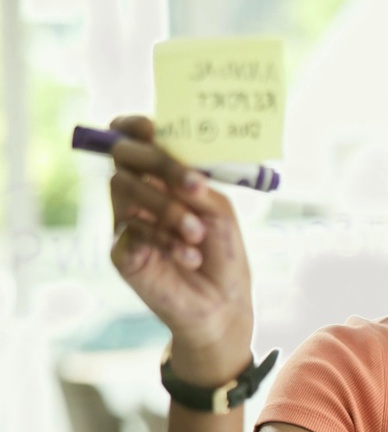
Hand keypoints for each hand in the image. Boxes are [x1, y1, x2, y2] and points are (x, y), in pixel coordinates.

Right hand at [107, 116, 254, 380]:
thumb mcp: (218, 211)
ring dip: (169, 210)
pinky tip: (188, 257)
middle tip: (195, 187)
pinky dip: (164, 239)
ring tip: (198, 235)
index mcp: (161, 178)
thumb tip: (176, 159)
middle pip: (125, 158)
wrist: (222, 304)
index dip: (134, 126)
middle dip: (161, 165)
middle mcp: (137, 194)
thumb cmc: (222, 254)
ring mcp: (125, 221)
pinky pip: (130, 229)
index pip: (134, 140)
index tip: (152, 127)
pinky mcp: (121, 251)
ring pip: (125, 189)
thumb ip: (196, 182)